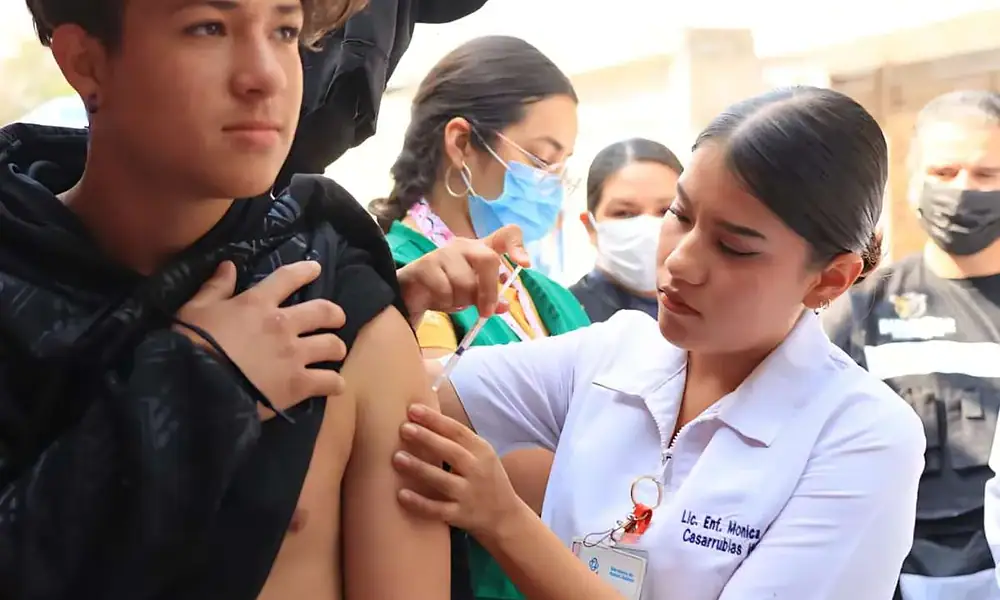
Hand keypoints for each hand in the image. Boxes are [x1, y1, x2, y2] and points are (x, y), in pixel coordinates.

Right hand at [175, 260, 347, 420]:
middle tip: (336, 319)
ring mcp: (294, 354)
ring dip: (336, 347)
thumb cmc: (191, 344)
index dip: (305, 270)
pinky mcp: (298, 384)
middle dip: (334, 314)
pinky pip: (329, 381)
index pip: (288, 277)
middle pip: (323, 312)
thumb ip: (214, 287)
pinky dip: (334, 383)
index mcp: (257, 303)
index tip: (316, 269)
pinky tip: (335, 384)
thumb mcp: (195, 309)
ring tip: (335, 352)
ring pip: (332, 345)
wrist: (195, 385)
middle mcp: (283, 324)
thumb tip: (228, 266)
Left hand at [392, 403, 522, 539]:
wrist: (506, 517)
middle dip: (427, 438)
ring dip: (419, 468)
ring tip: (397, 457)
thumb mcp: (482, 455)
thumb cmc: (486, 480)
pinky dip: (420, 503)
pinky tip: (401, 495)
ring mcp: (469, 495)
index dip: (435, 419)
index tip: (413, 409)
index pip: (458, 431)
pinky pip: (438, 510)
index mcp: (482, 451)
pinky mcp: (461, 516)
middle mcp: (478, 471)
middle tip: (404, 428)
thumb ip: (459, 441)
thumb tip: (424, 419)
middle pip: (451, 452)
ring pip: (442, 480)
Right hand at [396, 224, 530, 323]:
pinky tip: (437, 298)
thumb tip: (504, 306)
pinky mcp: (426, 265)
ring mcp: (444, 253)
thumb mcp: (473, 296)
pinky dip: (445, 301)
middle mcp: (464, 246)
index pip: (506, 235)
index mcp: (481, 250)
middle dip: (488, 290)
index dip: (518, 247)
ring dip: (461, 300)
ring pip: (466, 281)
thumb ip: (490, 299)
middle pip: (489, 259)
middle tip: (485, 311)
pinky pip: (446, 289)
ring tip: (451, 299)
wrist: (411, 295)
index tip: (524, 265)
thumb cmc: (447, 290)